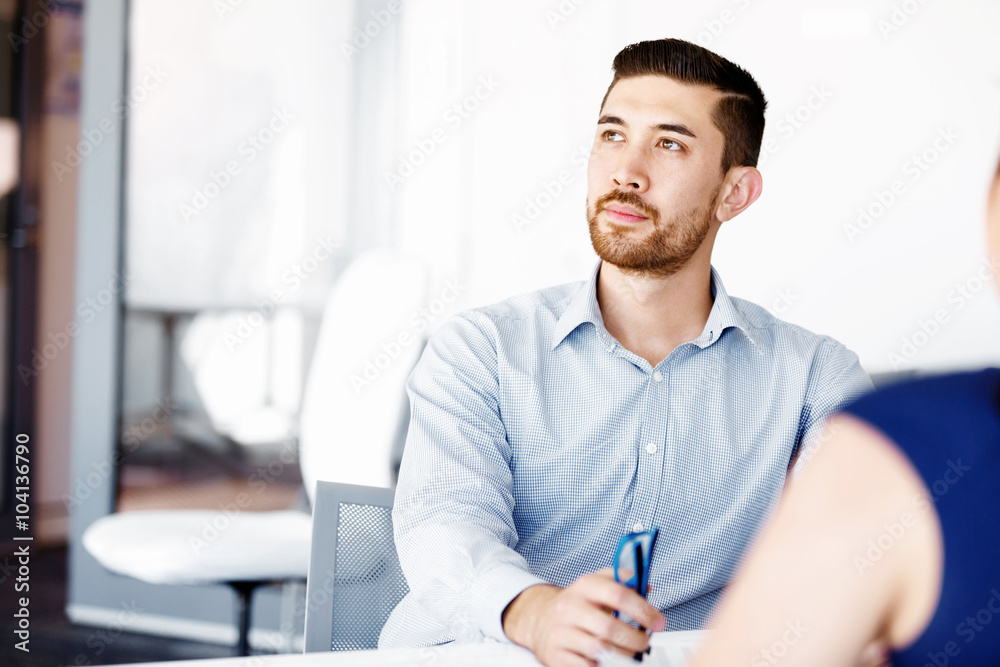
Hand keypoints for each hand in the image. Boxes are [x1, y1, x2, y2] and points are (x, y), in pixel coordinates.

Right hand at [502, 568, 665, 666]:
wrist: (539, 618)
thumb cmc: (576, 604)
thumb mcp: (596, 584)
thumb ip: (621, 581)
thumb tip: (646, 585)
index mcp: (585, 586)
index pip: (619, 594)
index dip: (643, 610)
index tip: (657, 622)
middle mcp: (570, 607)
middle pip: (610, 627)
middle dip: (636, 639)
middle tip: (644, 642)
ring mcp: (561, 631)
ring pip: (601, 650)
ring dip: (623, 655)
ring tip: (630, 653)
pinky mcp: (555, 654)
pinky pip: (587, 666)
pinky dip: (602, 666)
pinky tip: (606, 660)